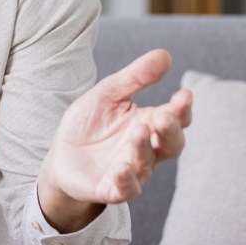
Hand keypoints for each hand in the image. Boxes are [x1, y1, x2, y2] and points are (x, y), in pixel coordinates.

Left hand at [38, 49, 192, 232]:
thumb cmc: (90, 124)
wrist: (61, 156)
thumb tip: (164, 54)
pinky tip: (121, 168)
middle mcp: (146, 149)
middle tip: (164, 116)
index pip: (175, 118)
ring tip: (139, 130)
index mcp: (149, 124)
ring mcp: (131, 171)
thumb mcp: (107, 95)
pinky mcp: (110, 188)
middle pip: (171, 144)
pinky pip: (124, 189)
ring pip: (146, 163)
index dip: (182, 109)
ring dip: (143, 148)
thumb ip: (134, 77)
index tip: (184, 95)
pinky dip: (125, 181)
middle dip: (170, 130)